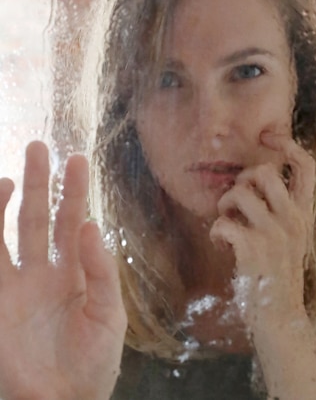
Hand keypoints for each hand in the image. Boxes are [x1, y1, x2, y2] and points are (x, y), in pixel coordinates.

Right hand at [0, 141, 126, 399]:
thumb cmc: (92, 365)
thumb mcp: (108, 315)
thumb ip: (102, 270)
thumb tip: (90, 224)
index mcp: (75, 272)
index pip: (73, 220)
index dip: (75, 190)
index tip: (78, 159)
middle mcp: (43, 272)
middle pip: (39, 217)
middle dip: (40, 183)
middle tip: (39, 147)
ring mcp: (15, 286)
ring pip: (6, 233)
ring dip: (5, 204)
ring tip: (11, 176)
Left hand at [209, 131, 314, 331]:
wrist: (280, 316)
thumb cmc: (278, 274)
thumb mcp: (291, 238)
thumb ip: (281, 211)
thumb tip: (254, 181)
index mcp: (305, 214)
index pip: (307, 166)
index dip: (288, 145)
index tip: (270, 136)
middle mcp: (293, 219)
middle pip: (265, 172)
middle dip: (243, 179)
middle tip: (239, 201)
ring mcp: (274, 234)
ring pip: (239, 192)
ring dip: (225, 205)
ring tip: (228, 222)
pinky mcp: (253, 249)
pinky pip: (223, 222)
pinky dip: (217, 230)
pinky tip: (223, 244)